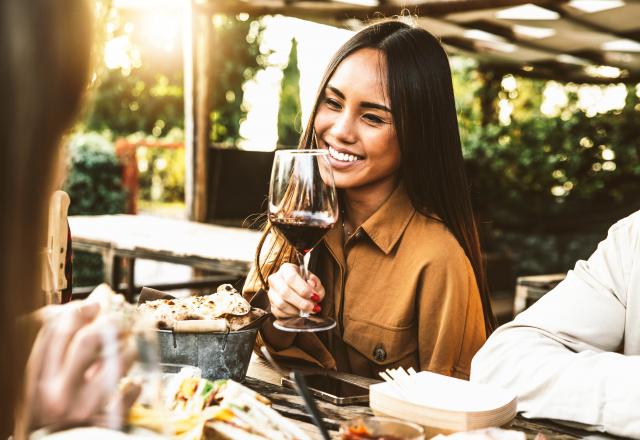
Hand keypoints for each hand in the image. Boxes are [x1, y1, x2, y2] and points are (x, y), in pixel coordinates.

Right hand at [24, 300, 137, 429]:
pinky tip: (132, 383)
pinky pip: (128, 395)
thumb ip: (59, 348)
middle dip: (108, 323)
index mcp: (38, 380)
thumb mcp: (44, 382)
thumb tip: (91, 305)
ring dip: (128, 348)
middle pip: (86, 341)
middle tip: (119, 320)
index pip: (54, 333)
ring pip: (116, 362)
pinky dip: (134, 386)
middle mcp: (58, 394)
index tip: (92, 305)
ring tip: (129, 347)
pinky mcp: (106, 422)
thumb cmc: (52, 411)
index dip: (76, 312)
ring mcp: (83, 409)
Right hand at [267, 263, 325, 318]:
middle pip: (284, 292)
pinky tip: (299, 313)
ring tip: (307, 311)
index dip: (303, 289)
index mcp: (286, 269)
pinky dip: (291, 316)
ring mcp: (271, 293)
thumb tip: (313, 291)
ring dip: (296, 310)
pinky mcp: (271, 305)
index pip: (291, 278)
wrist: (296, 288)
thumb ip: (316, 285)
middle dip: (301, 302)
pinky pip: (279, 313)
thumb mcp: (314, 281)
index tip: (314, 297)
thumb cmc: (305, 283)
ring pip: (281, 304)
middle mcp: (275, 279)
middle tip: (312, 307)